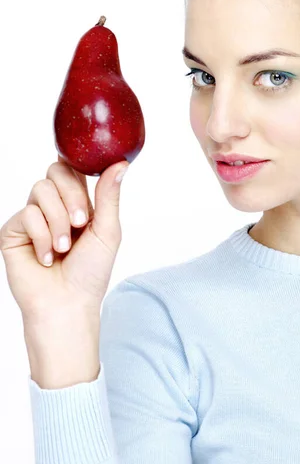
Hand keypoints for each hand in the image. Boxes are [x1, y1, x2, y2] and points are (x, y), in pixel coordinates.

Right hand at [0, 155, 128, 324]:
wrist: (67, 303)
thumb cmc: (90, 272)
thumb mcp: (107, 230)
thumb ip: (109, 195)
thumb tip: (121, 163)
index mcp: (78, 203)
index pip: (74, 168)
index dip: (77, 161)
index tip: (88, 162)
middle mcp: (54, 206)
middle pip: (56, 171)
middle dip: (71, 195)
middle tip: (80, 222)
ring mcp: (33, 217)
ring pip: (40, 190)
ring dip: (58, 221)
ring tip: (64, 247)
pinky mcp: (14, 231)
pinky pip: (27, 214)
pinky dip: (42, 236)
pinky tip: (47, 257)